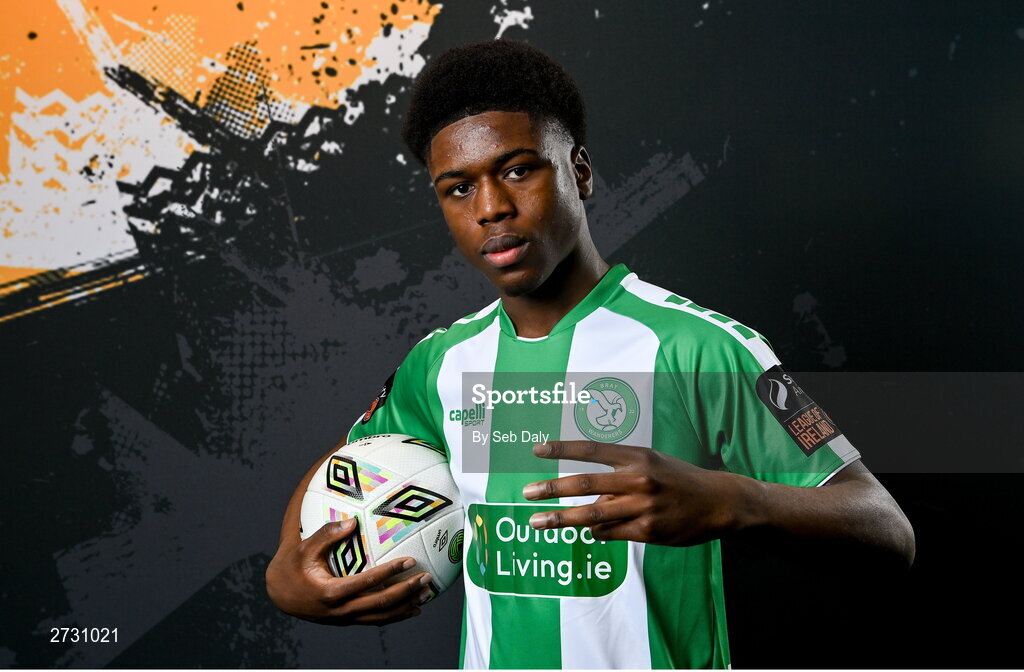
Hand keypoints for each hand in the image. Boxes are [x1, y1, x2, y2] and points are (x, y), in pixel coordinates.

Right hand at [265, 518, 432, 625]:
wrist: (279, 593)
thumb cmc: (292, 565)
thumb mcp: (303, 547)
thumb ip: (326, 533)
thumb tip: (352, 521)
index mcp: (330, 592)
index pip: (366, 583)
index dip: (389, 572)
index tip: (409, 560)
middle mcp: (339, 610)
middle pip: (379, 604)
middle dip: (406, 591)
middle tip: (426, 578)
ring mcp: (344, 618)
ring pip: (380, 617)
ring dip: (405, 606)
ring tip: (426, 595)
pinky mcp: (347, 620)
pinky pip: (375, 620)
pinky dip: (395, 615)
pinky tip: (412, 608)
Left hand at [522, 441, 743, 545]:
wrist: (719, 502)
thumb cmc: (678, 479)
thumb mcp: (651, 463)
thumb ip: (619, 472)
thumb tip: (588, 494)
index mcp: (637, 456)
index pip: (592, 450)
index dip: (562, 449)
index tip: (537, 449)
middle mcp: (638, 479)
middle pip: (585, 484)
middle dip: (552, 489)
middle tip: (527, 493)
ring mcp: (642, 507)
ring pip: (592, 515)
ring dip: (561, 518)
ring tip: (537, 521)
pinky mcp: (648, 531)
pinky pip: (610, 533)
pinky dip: (596, 532)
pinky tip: (591, 531)